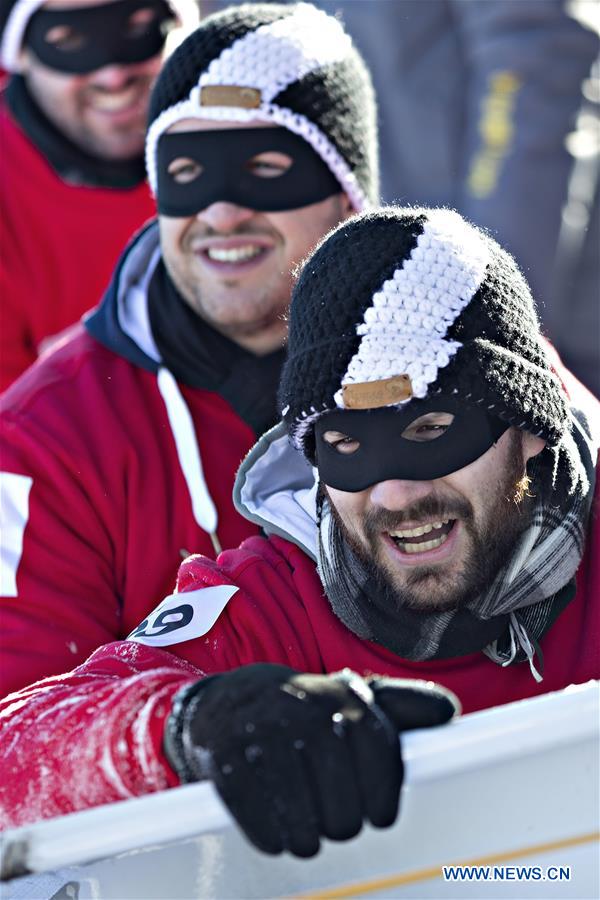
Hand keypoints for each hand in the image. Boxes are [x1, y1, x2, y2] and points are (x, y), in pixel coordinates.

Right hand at [164, 664, 457, 857]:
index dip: (381, 801)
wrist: (230, 700)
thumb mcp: (351, 698)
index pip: (380, 763)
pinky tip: (275, 830)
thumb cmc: (304, 710)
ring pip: (302, 825)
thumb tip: (448, 713)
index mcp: (344, 697)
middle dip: (340, 823)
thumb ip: (402, 706)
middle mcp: (306, 710)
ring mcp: (263, 733)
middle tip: (332, 817)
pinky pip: (257, 821)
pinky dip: (269, 836)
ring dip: (305, 837)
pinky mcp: (225, 757)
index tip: (376, 813)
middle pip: (344, 810)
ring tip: (304, 829)